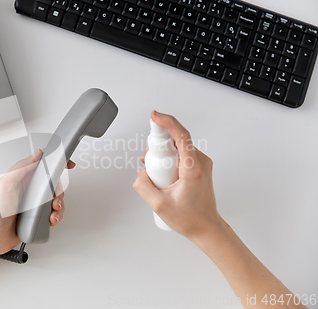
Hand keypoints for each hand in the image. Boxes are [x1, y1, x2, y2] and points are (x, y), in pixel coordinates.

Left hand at [0, 149, 75, 255]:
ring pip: (56, 199)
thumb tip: (37, 154)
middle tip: (54, 198)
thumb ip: (21, 167)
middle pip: (54, 183)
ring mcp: (35, 203)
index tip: (66, 163)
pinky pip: (53, 213)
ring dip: (59, 205)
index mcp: (23, 177)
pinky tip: (50, 220)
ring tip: (53, 212)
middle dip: (59, 190)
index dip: (56, 161)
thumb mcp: (6, 183)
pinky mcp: (38, 216)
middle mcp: (30, 189)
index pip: (42, 164)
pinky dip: (56, 216)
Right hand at [133, 111, 221, 241]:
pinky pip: (180, 154)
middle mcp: (200, 162)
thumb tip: (140, 173)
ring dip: (163, 155)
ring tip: (157, 175)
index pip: (181, 136)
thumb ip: (142, 186)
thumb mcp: (158, 205)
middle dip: (158, 147)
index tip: (154, 117)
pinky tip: (163, 176)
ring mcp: (201, 164)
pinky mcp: (199, 167)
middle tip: (149, 164)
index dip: (167, 122)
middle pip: (176, 140)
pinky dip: (169, 160)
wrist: (206, 228)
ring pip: (177, 147)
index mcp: (193, 169)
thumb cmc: (190, 219)